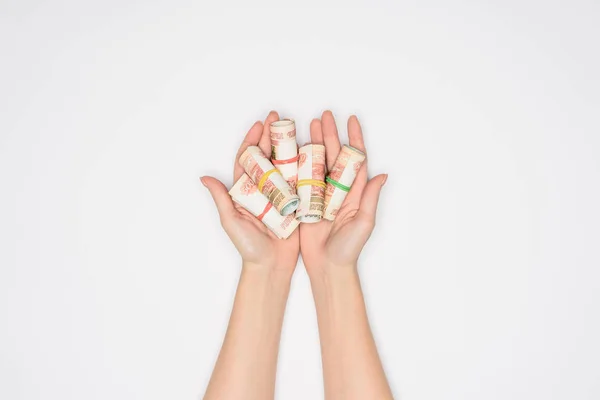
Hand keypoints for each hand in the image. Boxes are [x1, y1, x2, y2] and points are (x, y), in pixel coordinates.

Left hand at [202, 111, 299, 273]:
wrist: (270, 266)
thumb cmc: (248, 247)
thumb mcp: (231, 221)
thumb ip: (221, 198)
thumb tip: (204, 178)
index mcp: (245, 191)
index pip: (248, 160)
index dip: (252, 141)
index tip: (259, 125)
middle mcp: (263, 190)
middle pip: (267, 157)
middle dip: (272, 136)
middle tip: (278, 119)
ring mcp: (280, 195)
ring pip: (284, 165)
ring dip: (289, 147)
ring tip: (295, 128)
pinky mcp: (296, 203)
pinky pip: (301, 181)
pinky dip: (304, 166)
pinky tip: (310, 151)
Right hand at [300, 111, 386, 275]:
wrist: (328, 266)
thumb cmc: (349, 248)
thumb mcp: (364, 223)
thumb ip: (370, 198)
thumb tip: (382, 174)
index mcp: (354, 191)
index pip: (355, 159)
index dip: (354, 138)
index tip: (351, 120)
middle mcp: (337, 189)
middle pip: (334, 155)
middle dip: (330, 134)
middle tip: (324, 116)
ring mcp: (320, 194)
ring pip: (317, 162)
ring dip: (314, 143)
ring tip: (309, 125)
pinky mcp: (305, 202)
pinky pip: (301, 178)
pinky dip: (298, 162)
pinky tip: (294, 148)